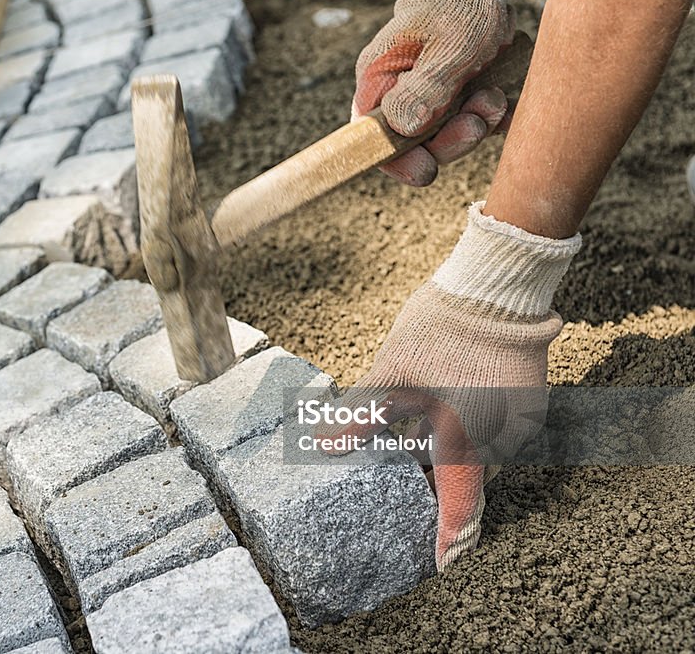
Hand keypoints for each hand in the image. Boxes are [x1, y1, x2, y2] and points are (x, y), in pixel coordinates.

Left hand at [321, 203, 580, 568]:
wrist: (496, 287)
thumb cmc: (442, 329)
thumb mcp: (392, 374)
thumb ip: (361, 416)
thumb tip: (326, 447)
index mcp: (466, 438)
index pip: (457, 504)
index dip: (448, 539)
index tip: (442, 566)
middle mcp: (501, 437)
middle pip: (463, 472)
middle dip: (436, 474)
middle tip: (411, 465)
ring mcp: (519, 418)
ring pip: (478, 447)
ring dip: (451, 442)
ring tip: (424, 419)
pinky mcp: (528, 398)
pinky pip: (495, 424)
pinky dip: (470, 421)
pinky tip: (447, 398)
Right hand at [352, 0, 525, 185]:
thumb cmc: (463, 4)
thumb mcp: (450, 46)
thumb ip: (425, 88)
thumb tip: (400, 128)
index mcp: (380, 78)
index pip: (371, 136)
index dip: (395, 160)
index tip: (426, 169)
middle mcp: (397, 93)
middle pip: (411, 144)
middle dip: (449, 141)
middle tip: (477, 120)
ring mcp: (426, 98)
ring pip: (443, 138)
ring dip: (474, 126)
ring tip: (495, 98)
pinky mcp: (452, 99)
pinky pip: (466, 125)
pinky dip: (487, 123)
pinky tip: (504, 107)